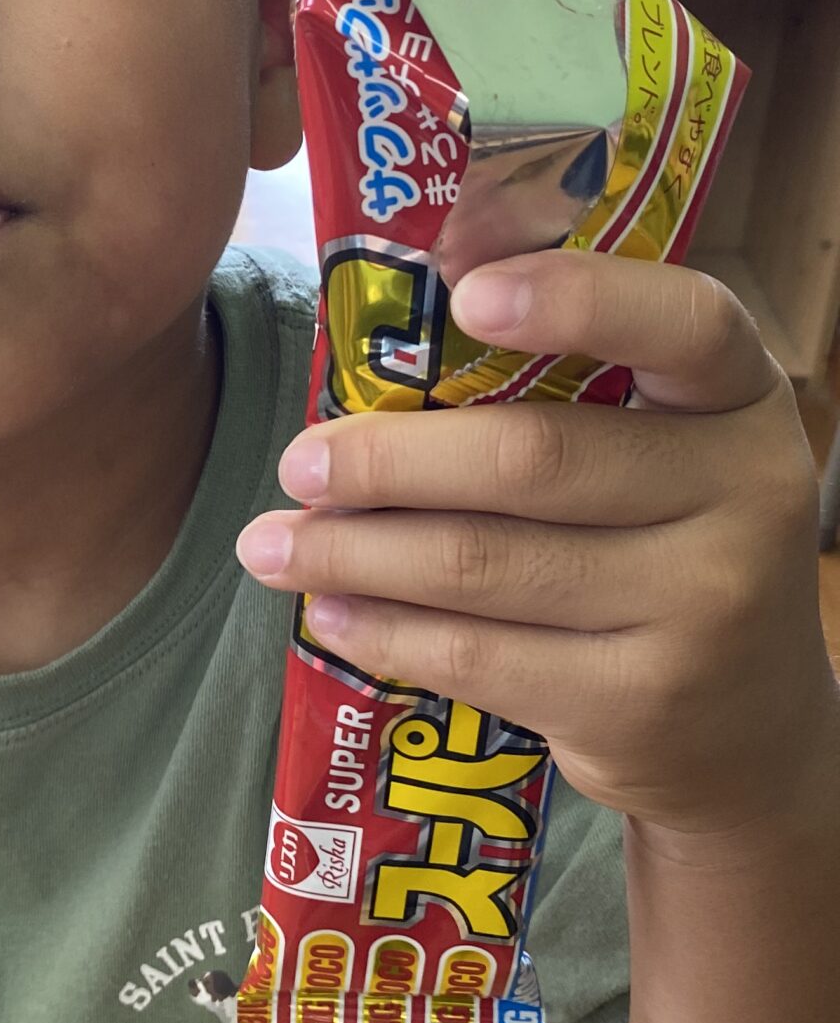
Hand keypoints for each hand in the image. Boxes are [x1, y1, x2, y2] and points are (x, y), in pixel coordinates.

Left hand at [234, 249, 834, 836]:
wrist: (749, 728)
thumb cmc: (665, 548)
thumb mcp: (664, 453)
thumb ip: (570, 390)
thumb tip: (389, 331)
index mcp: (743, 401)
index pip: (685, 324)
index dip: (578, 299)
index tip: (465, 294)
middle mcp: (744, 497)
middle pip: (534, 458)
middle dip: (389, 461)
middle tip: (299, 461)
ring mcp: (700, 609)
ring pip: (482, 565)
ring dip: (354, 552)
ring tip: (272, 544)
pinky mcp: (639, 703)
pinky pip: (479, 657)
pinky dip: (386, 630)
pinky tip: (330, 612)